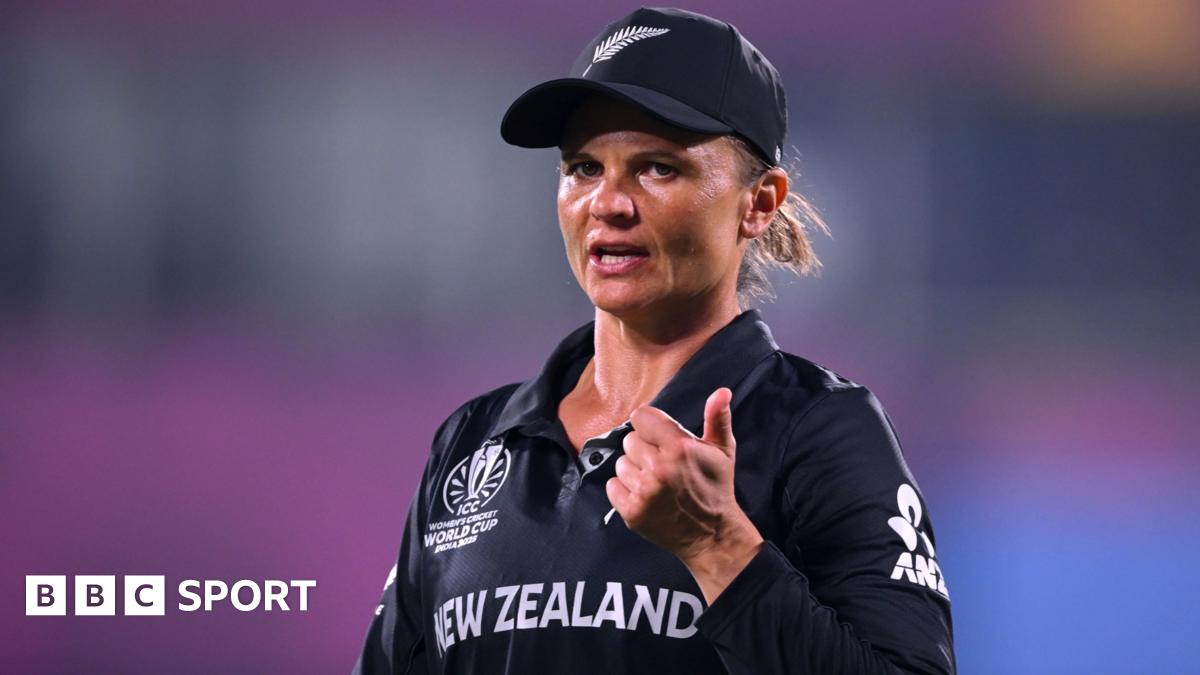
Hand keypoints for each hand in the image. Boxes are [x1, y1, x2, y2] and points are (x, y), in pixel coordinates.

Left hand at [606, 387, 763, 602]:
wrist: (712, 535)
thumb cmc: (716, 488)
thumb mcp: (723, 450)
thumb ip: (717, 418)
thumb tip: (721, 391)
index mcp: (679, 447)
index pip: (640, 417)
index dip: (650, 426)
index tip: (659, 437)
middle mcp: (659, 468)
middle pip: (629, 440)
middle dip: (644, 449)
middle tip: (662, 464)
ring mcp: (644, 491)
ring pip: (620, 463)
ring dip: (634, 470)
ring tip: (654, 481)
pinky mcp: (632, 511)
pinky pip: (612, 486)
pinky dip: (624, 490)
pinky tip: (645, 495)